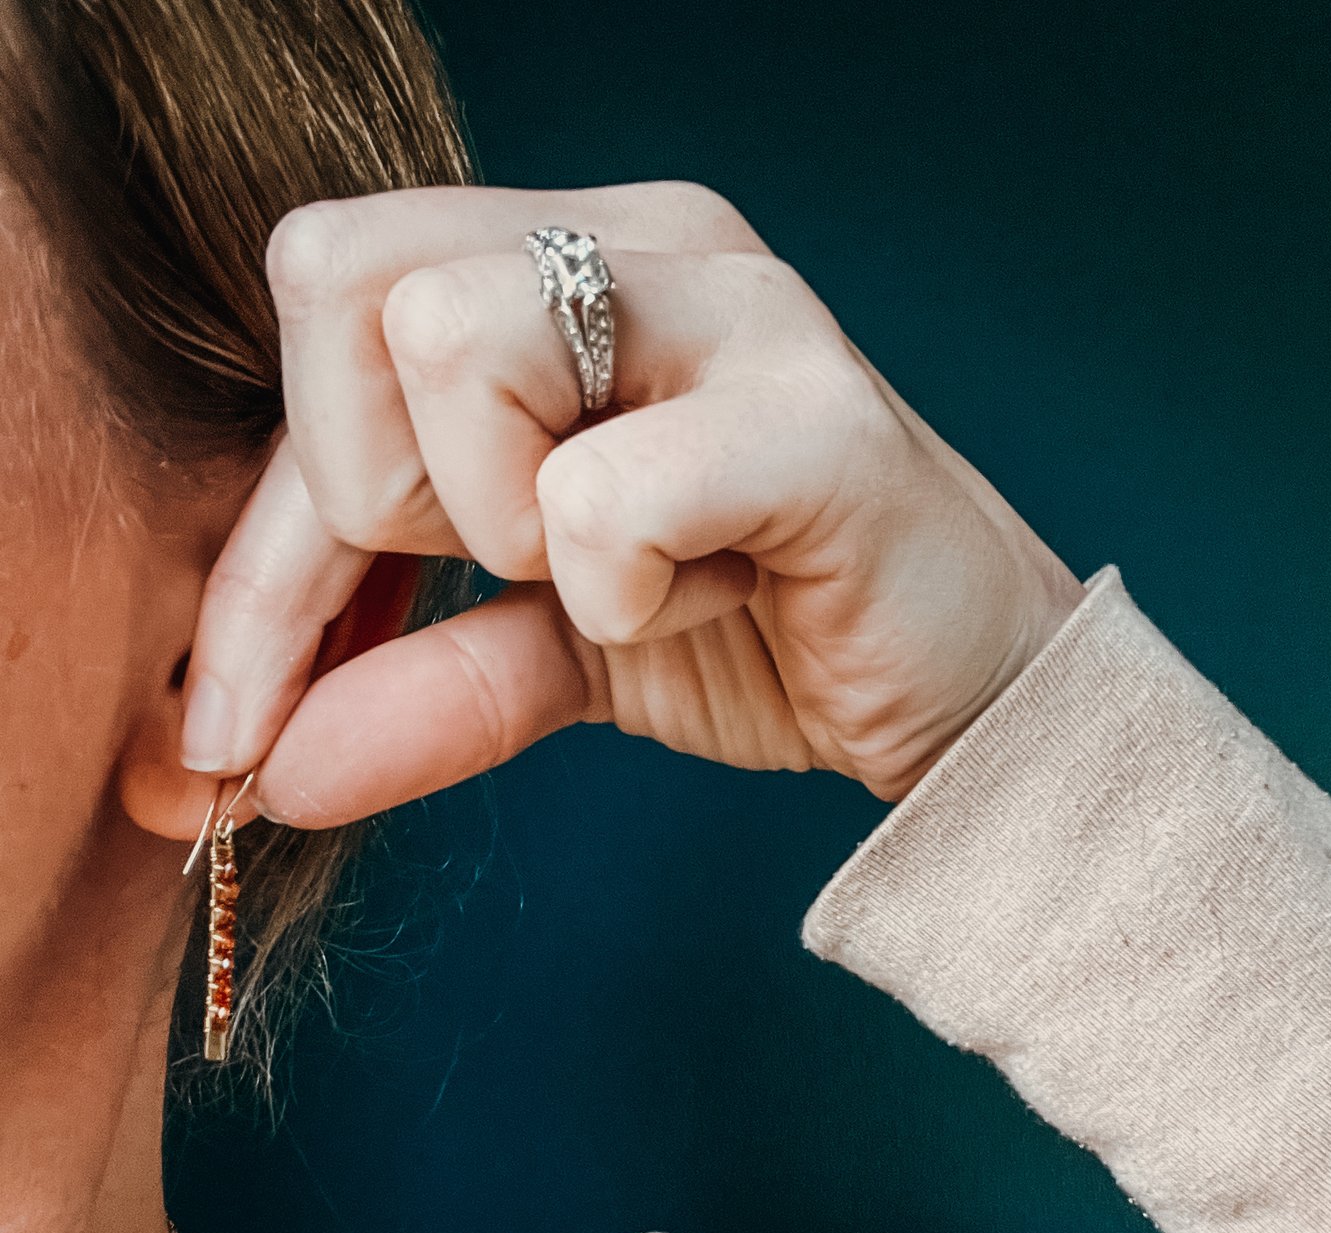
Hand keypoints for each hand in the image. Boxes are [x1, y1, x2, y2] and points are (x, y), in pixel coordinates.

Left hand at [180, 181, 1084, 820]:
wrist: (971, 706)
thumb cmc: (774, 638)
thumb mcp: (560, 655)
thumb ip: (420, 680)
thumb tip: (270, 767)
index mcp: (571, 262)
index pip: (323, 322)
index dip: (259, 549)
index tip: (233, 725)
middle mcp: (645, 240)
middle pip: (342, 278)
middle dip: (372, 494)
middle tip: (503, 580)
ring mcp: (735, 306)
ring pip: (448, 336)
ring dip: (501, 528)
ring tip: (624, 579)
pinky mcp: (813, 420)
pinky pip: (597, 493)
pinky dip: (616, 591)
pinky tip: (711, 599)